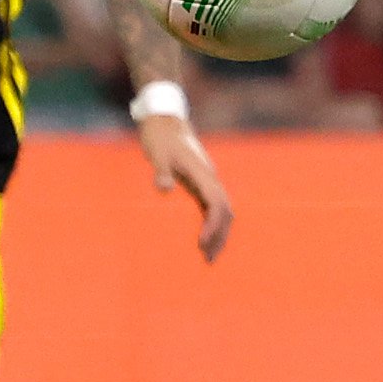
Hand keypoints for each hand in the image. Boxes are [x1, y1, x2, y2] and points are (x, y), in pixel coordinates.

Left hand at [140, 110, 234, 258]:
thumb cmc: (160, 138)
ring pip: (223, 210)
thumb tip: (164, 189)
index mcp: (203, 173)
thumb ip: (161, 171)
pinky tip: (204, 236)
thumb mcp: (157, 153)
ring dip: (219, 232)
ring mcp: (208, 180)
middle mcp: (210, 178)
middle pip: (226, 212)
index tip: (201, 244)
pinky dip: (213, 224)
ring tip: (209, 255)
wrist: (165, 121)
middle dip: (220, 236)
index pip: (216, 203)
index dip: (212, 226)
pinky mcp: (201, 182)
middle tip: (208, 260)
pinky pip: (213, 207)